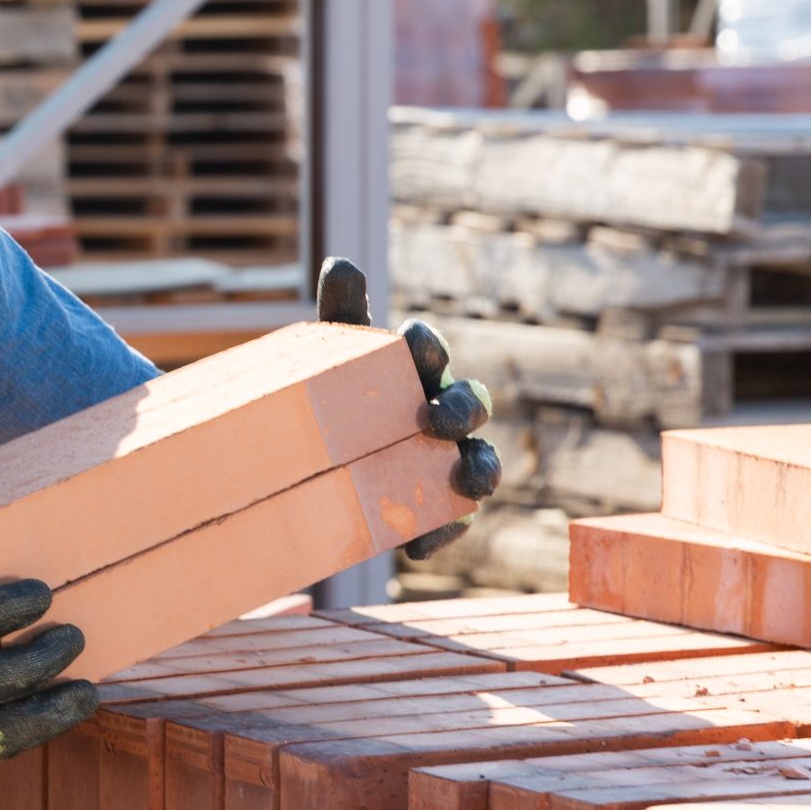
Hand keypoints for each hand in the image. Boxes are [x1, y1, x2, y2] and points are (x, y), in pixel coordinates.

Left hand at [316, 257, 499, 558]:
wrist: (329, 459)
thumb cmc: (342, 393)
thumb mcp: (333, 357)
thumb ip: (342, 314)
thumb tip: (340, 261)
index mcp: (414, 367)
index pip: (427, 348)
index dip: (424, 345)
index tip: (413, 344)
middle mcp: (442, 406)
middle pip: (469, 401)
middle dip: (459, 407)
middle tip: (438, 419)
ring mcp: (448, 455)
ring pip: (481, 459)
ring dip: (481, 469)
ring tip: (471, 483)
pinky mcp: (442, 502)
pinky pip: (455, 517)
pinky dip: (442, 531)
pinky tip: (416, 548)